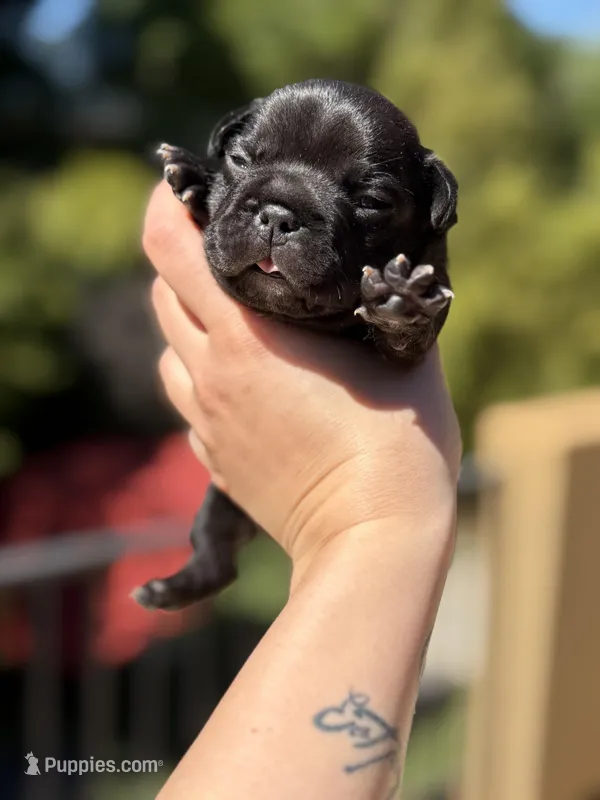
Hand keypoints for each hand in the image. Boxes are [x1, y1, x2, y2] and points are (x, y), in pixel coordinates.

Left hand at [143, 182, 460, 571]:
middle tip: (226, 248)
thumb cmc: (399, 444)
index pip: (172, 250)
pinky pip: (189, 399)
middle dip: (182, 261)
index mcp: (248, 340)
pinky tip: (246, 378)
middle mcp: (213, 376)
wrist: (372, 540)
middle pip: (162, 295)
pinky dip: (203, 373)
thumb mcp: (402, 356)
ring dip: (189, 321)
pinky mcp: (215, 459)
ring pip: (169, 350)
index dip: (169, 206)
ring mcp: (208, 422)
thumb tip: (388, 264)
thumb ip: (382, 302)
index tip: (184, 186)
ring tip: (236, 315)